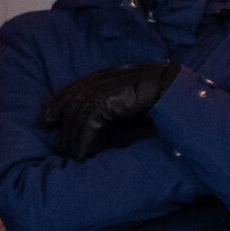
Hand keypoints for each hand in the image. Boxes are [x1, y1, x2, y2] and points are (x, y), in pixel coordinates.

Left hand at [39, 61, 180, 160]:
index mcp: (114, 74)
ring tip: (70, 155)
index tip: (47, 117)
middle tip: (52, 137)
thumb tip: (102, 120)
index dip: (60, 101)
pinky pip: (90, 122)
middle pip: (74, 97)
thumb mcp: (138, 100)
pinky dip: (84, 141)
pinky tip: (81, 156)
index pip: (78, 86)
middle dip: (58, 117)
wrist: (182, 92)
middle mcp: (109, 76)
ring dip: (72, 137)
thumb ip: (119, 104)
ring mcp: (110, 86)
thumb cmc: (167, 101)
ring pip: (79, 112)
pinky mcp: (114, 99)